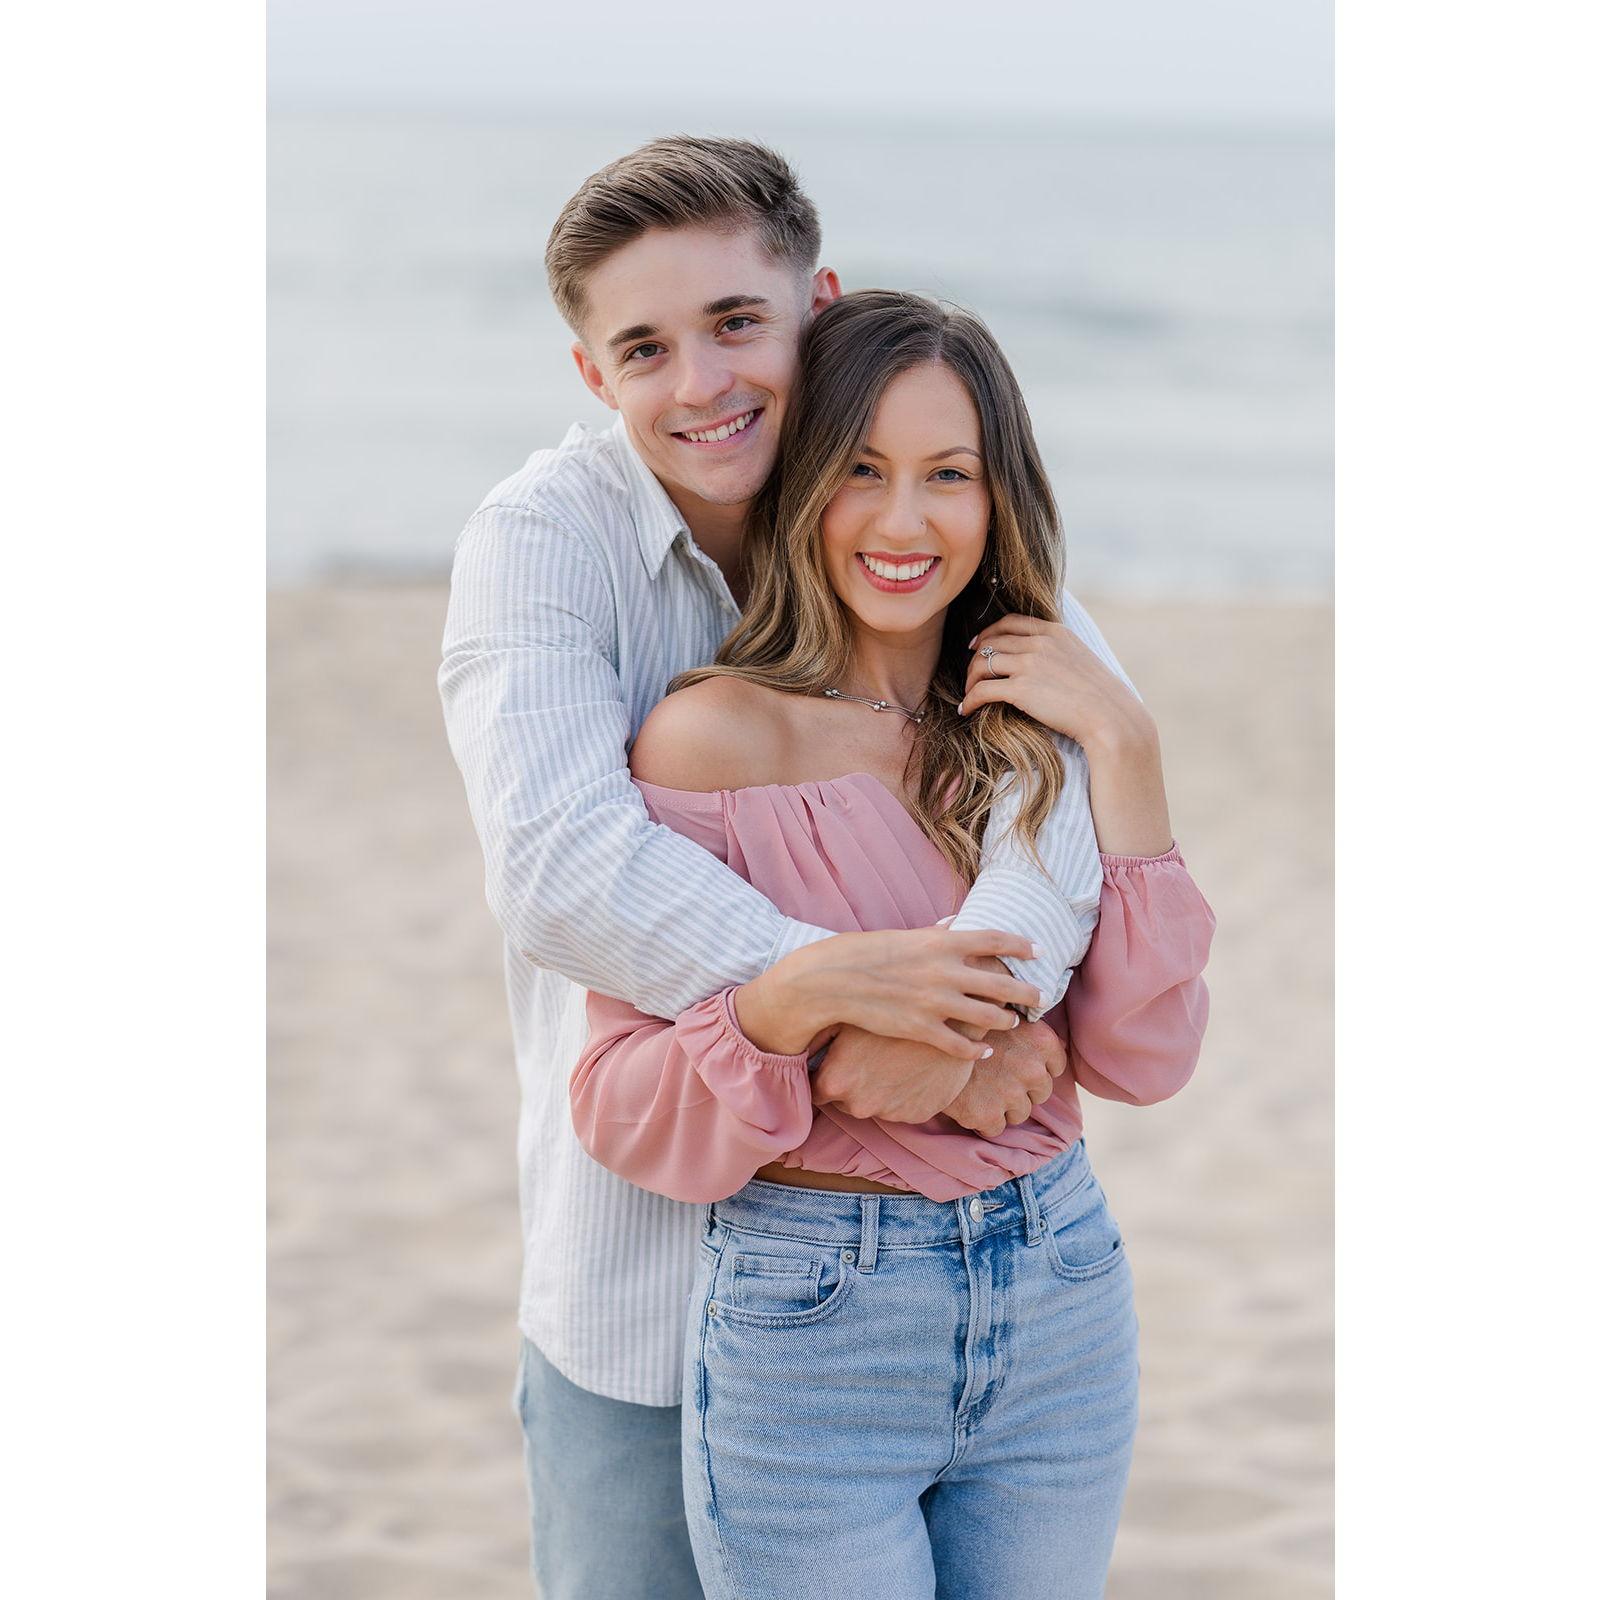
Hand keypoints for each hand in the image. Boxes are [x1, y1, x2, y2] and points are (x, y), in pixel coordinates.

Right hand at [736, 925, 1043, 1060]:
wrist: (834, 980)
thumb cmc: (868, 953)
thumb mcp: (905, 936)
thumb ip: (936, 934)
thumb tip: (956, 924)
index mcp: (942, 942)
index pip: (996, 939)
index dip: (1022, 945)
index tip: (1039, 951)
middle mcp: (945, 971)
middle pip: (1002, 982)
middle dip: (1027, 992)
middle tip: (1041, 997)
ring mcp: (935, 1002)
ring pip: (988, 1016)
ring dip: (1006, 1020)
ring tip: (1014, 1022)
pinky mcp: (922, 1029)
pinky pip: (961, 1044)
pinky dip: (977, 1050)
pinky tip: (985, 1052)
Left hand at [811, 1025, 977, 1124]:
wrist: (949, 1021)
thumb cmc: (891, 1011)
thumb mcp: (848, 1019)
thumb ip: (818, 1039)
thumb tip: (797, 1046)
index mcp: (835, 1082)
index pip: (817, 1092)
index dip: (827, 1075)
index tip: (837, 1062)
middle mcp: (858, 1105)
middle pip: (845, 1102)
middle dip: (854, 1083)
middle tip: (870, 1057)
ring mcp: (889, 1114)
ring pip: (876, 1105)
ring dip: (880, 1089)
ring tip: (894, 1059)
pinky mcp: (915, 1116)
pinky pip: (902, 1108)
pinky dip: (905, 1094)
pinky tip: (911, 1069)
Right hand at [940, 1020, 1065, 1137]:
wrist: (925, 1042)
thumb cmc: (964, 1023)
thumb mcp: (1001, 1014)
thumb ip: (1030, 1028)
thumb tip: (1054, 1042)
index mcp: (1041, 1041)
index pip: (1057, 1067)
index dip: (1038, 1067)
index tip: (1018, 1065)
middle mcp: (1032, 1069)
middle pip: (1041, 1093)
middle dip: (1022, 1090)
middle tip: (996, 1078)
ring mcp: (1011, 1095)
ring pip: (1020, 1114)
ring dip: (1004, 1107)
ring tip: (981, 1089)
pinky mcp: (988, 1115)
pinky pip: (995, 1128)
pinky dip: (983, 1120)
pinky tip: (969, 1101)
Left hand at [960, 615, 1155, 754]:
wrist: (1110, 717)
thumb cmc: (1100, 697)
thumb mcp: (1081, 659)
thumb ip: (1058, 652)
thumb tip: (1042, 661)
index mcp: (1054, 631)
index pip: (1010, 622)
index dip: (987, 632)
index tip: (976, 645)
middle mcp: (1039, 643)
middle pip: (991, 642)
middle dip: (975, 658)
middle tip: (970, 675)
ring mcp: (1029, 664)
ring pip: (982, 663)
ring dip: (970, 679)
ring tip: (968, 694)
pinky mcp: (1021, 689)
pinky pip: (982, 690)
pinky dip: (970, 700)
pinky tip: (966, 710)